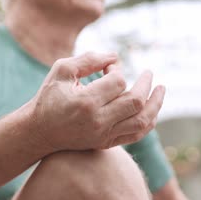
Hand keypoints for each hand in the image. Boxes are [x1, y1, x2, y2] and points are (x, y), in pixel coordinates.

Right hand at [25, 52, 164, 152]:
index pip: (118, 83)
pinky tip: (153, 109)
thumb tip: (116, 57)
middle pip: (135, 102)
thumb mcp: (62, 70)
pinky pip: (137, 134)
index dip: (118, 71)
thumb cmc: (50, 97)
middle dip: (146, 84)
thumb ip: (89, 59)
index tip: (110, 68)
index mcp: (85, 102)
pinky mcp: (107, 143)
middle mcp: (98, 121)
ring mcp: (104, 135)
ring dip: (156, 104)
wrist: (39, 131)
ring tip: (161, 89)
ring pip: (142, 121)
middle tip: (149, 73)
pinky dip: (149, 121)